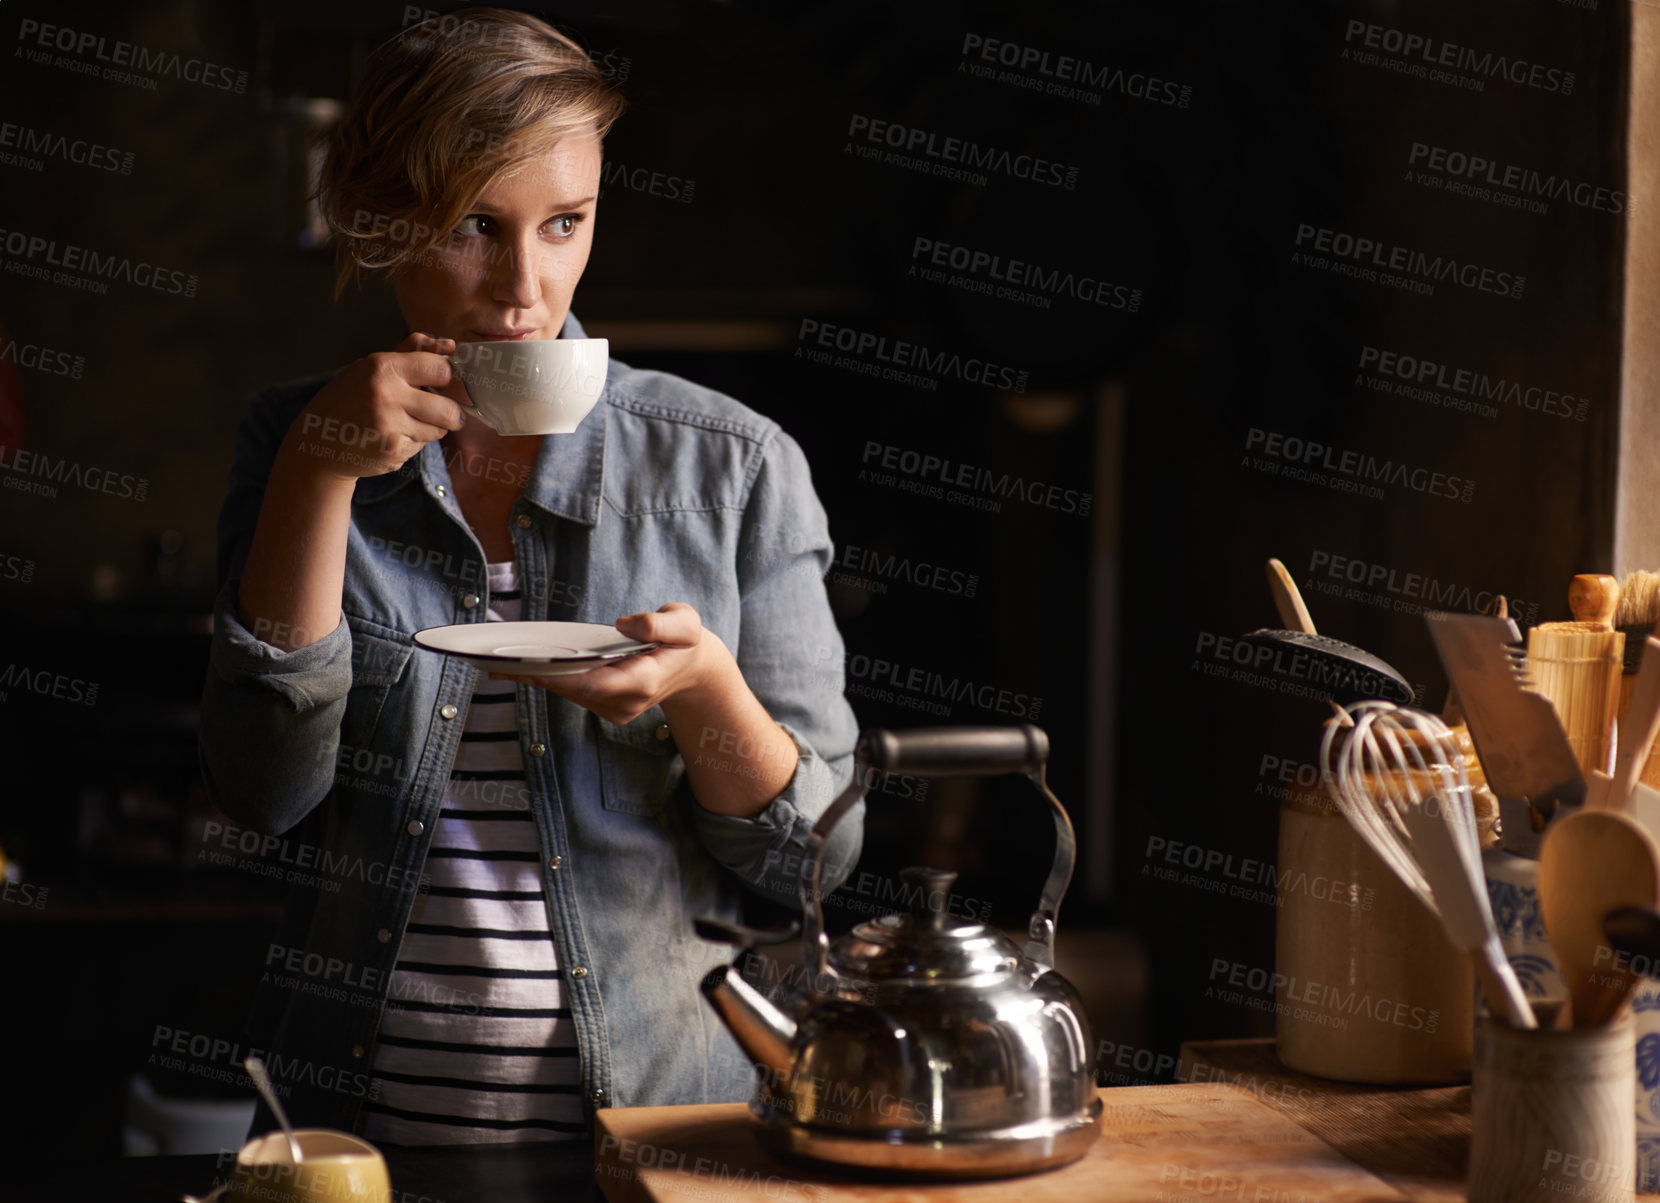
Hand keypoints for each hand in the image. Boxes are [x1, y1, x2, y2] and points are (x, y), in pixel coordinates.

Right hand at [281, 331, 467, 481]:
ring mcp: (390, 427)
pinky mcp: (392, 452)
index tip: (443, 383)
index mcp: (383, 367)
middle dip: (451, 413)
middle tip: (441, 412)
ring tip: (405, 423)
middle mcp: (387, 396)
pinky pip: (421, 446)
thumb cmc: (347, 400)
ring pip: (438, 430)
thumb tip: (450, 345)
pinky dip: (412, 443)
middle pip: (449, 409)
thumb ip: (411, 353)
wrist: (316, 444)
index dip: (448, 377)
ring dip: (430, 428)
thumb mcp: (369, 367)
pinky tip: (390, 438)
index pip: (441, 369)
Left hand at [491, 603, 734, 724]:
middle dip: (535, 675)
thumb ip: (660, 624)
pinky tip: (524, 665)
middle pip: (572, 690)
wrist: (694, 671)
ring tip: (499, 662)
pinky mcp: (606, 707)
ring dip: (538, 677)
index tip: (527, 665)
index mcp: (643, 681)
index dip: (558, 675)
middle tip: (493, 662)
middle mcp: (625, 703)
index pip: (592, 682)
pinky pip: (573, 692)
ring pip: (569, 693)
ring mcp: (615, 710)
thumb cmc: (686, 643)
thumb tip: (625, 625)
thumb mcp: (685, 624)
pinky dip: (551, 678)